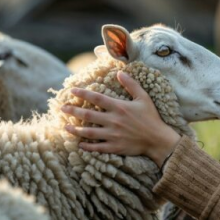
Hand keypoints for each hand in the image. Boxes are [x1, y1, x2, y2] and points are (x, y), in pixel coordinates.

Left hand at [61, 71, 180, 166]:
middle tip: (62, 109)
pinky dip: (87, 146)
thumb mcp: (143, 97)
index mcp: (119, 107)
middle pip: (87, 115)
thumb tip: (120, 73)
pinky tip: (79, 144)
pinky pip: (96, 147)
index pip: (96, 98)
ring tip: (65, 127)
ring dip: (75, 130)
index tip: (71, 91)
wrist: (158, 139)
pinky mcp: (114, 147)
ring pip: (88, 132)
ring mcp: (112, 135)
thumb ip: (131, 84)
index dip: (82, 94)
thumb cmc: (151, 117)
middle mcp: (113, 121)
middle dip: (72, 111)